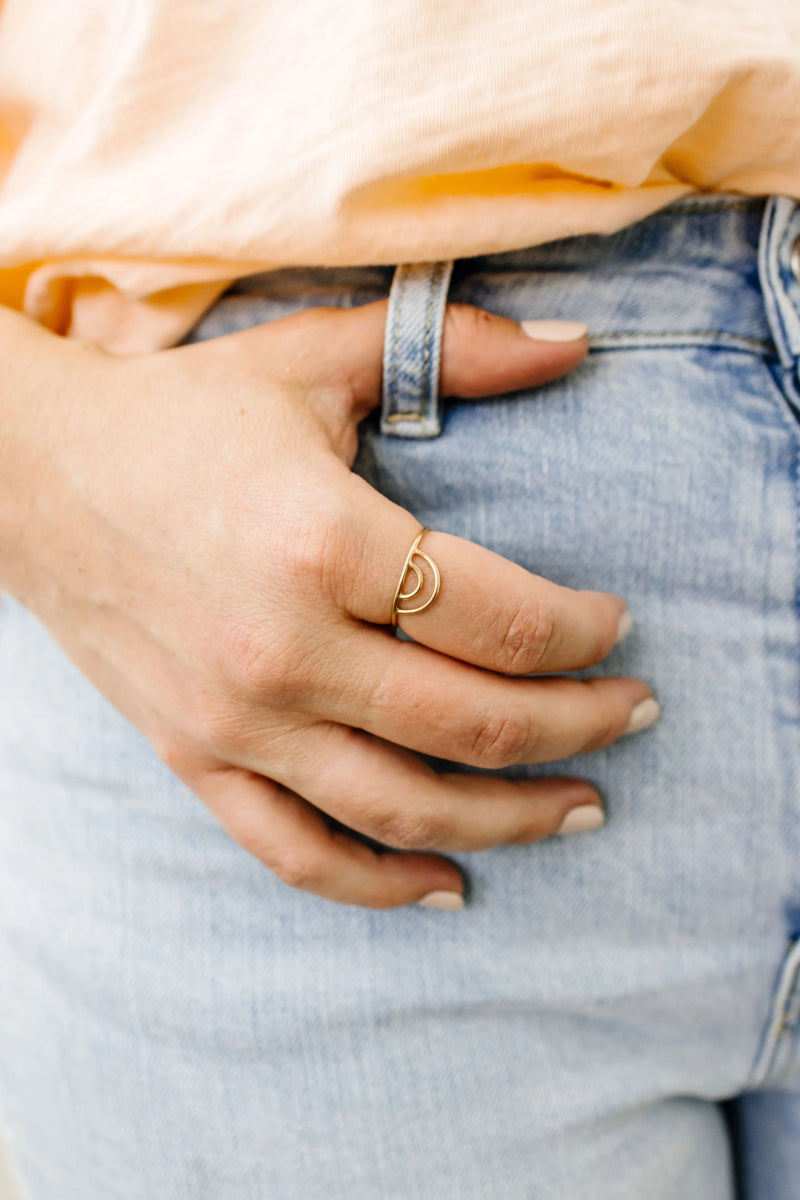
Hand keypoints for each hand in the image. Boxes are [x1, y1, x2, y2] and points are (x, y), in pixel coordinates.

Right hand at [5, 301, 655, 907]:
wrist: (34, 476)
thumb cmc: (181, 416)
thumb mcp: (313, 360)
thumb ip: (453, 349)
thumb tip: (574, 344)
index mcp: (324, 541)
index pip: (501, 621)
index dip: (585, 635)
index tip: (617, 628)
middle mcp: (282, 648)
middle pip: (473, 723)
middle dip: (579, 728)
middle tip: (635, 716)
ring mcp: (235, 721)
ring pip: (404, 808)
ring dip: (511, 820)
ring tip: (582, 808)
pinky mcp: (195, 759)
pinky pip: (297, 853)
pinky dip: (380, 884)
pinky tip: (449, 884)